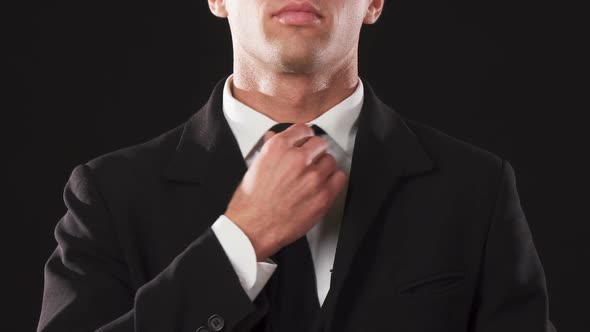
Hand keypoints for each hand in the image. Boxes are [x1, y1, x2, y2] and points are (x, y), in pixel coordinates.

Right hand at [224, 123, 347, 260]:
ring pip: (330, 160)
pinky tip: (323, 185)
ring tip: (313, 177)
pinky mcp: (323, 195)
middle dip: (314, 152)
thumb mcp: (255, 167)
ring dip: (324, 167)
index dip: (304, 137)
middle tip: (309, 162)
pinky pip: (339, 178)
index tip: (305, 142)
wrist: (253, 228)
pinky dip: (333, 180)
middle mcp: (297, 159)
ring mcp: (312, 177)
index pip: (302, 129)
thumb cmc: (251, 202)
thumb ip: (270, 149)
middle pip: (319, 143)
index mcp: (278, 148)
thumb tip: (276, 137)